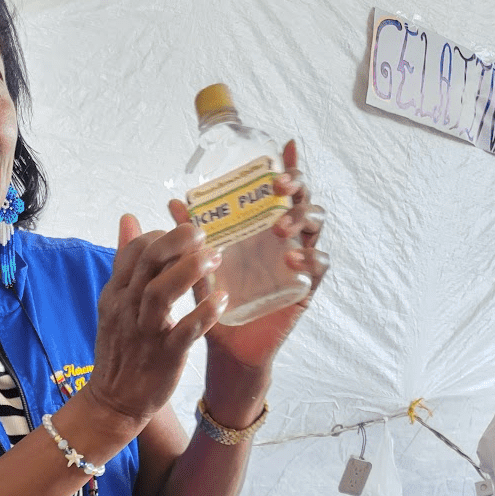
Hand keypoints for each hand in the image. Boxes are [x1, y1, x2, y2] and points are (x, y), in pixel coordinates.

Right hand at [85, 214, 227, 437]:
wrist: (113, 401)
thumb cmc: (121, 349)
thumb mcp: (115, 302)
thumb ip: (126, 262)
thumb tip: (129, 218)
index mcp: (116, 294)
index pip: (135, 250)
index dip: (161, 235)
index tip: (184, 236)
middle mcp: (127, 309)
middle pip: (148, 263)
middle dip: (178, 241)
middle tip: (203, 234)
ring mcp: (145, 333)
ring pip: (162, 293)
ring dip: (191, 271)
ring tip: (215, 258)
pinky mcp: (165, 356)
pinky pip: (185, 331)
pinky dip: (204, 312)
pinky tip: (223, 299)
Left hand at [184, 140, 328, 375]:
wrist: (226, 349)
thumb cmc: (215, 304)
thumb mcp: (199, 267)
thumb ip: (189, 238)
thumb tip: (174, 203)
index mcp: (262, 228)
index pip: (281, 191)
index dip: (289, 166)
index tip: (285, 146)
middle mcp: (285, 238)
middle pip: (305, 199)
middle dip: (298, 186)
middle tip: (279, 188)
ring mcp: (300, 260)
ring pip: (317, 226)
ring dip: (301, 218)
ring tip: (279, 228)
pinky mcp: (307, 287)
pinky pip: (321, 264)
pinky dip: (310, 257)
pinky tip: (291, 258)